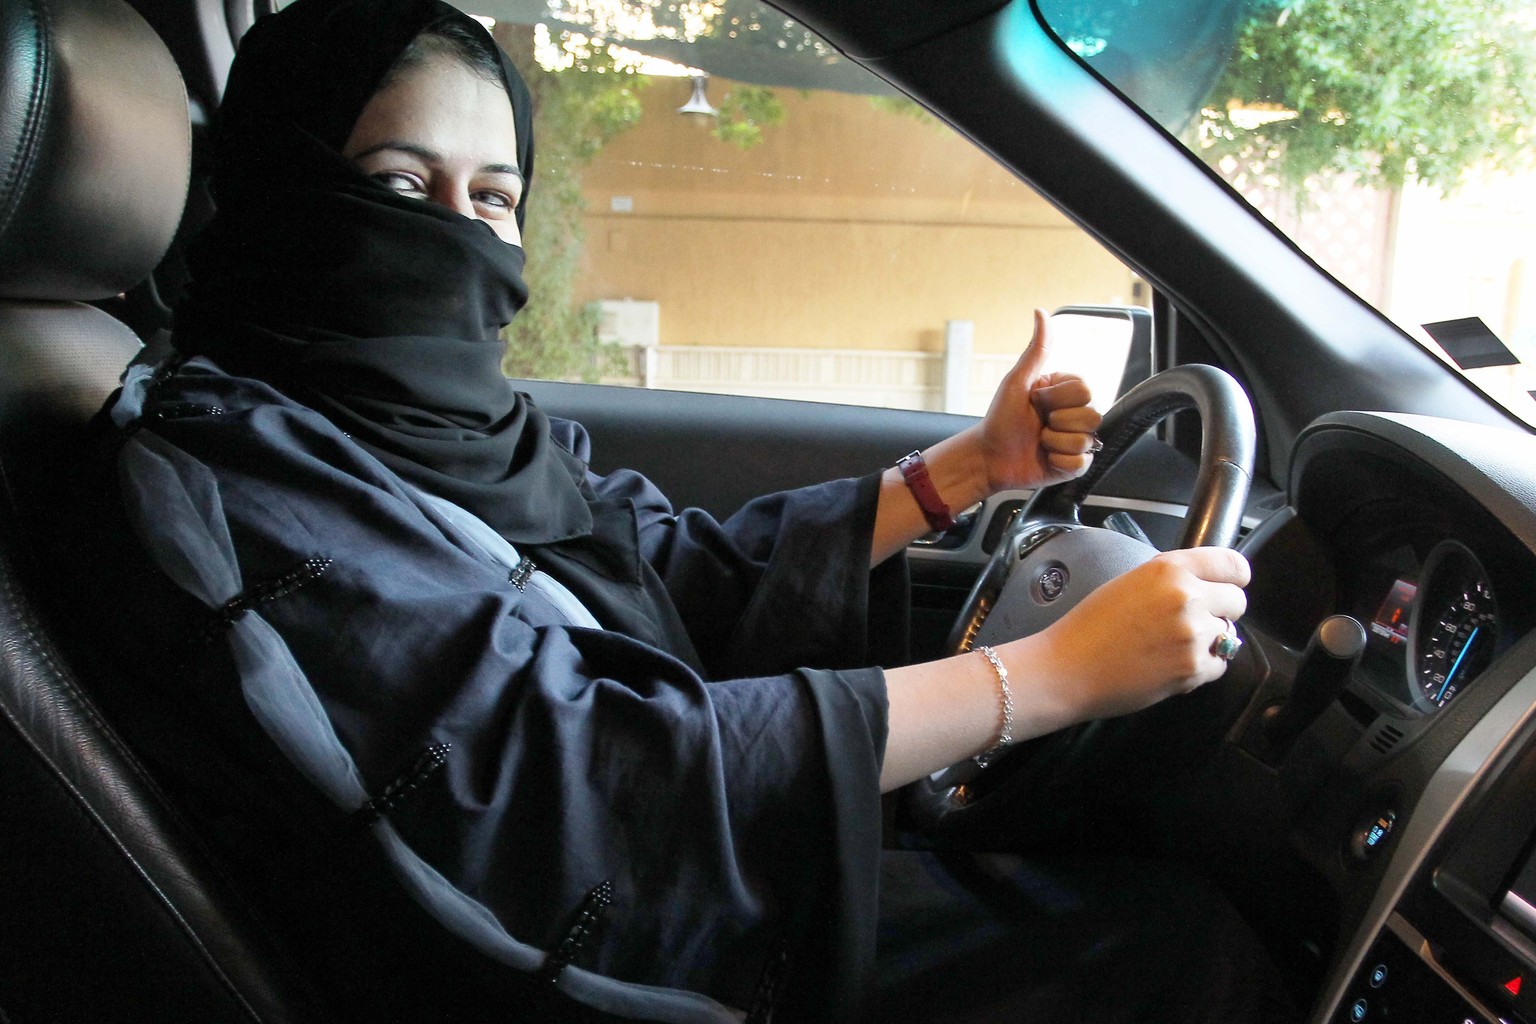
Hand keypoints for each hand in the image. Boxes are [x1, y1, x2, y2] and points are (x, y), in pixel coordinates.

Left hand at [978, 308, 1102, 492]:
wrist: (988, 457)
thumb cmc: (999, 418)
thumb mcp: (1017, 381)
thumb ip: (1037, 349)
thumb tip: (1040, 312)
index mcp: (1065, 393)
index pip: (1085, 390)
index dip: (1057, 398)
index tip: (1035, 401)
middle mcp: (1075, 415)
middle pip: (1093, 415)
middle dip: (1058, 421)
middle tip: (1038, 423)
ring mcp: (1076, 441)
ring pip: (1086, 440)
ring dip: (1054, 442)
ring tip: (1039, 441)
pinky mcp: (1074, 466)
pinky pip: (1081, 463)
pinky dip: (1058, 462)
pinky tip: (1045, 458)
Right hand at [1010, 547, 1250, 729]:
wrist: (1067, 669)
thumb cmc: (1089, 628)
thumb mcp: (1129, 582)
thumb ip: (1171, 578)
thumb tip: (1206, 585)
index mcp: (1169, 569)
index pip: (1232, 564)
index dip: (1234, 577)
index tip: (1231, 585)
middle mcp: (1186, 597)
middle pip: (1237, 601)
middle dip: (1220, 611)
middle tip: (1192, 622)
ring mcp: (1192, 634)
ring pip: (1229, 634)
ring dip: (1209, 641)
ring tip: (1173, 646)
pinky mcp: (1193, 668)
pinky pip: (1220, 665)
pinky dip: (1202, 667)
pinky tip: (1171, 664)